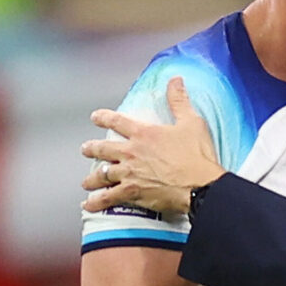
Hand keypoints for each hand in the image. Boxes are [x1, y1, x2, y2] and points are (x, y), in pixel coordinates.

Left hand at [81, 77, 223, 213]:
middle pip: (103, 149)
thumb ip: (179, 101)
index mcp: (144, 134)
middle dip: (91, 149)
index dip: (104, 118)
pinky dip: (96, 202)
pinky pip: (108, 198)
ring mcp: (129, 174)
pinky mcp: (132, 193)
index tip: (95, 117)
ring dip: (92, 178)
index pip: (117, 121)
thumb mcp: (192, 122)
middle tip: (85, 150)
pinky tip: (88, 205)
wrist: (201, 185)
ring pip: (102, 175)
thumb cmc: (197, 155)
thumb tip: (175, 80)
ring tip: (87, 182)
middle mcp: (131, 153)